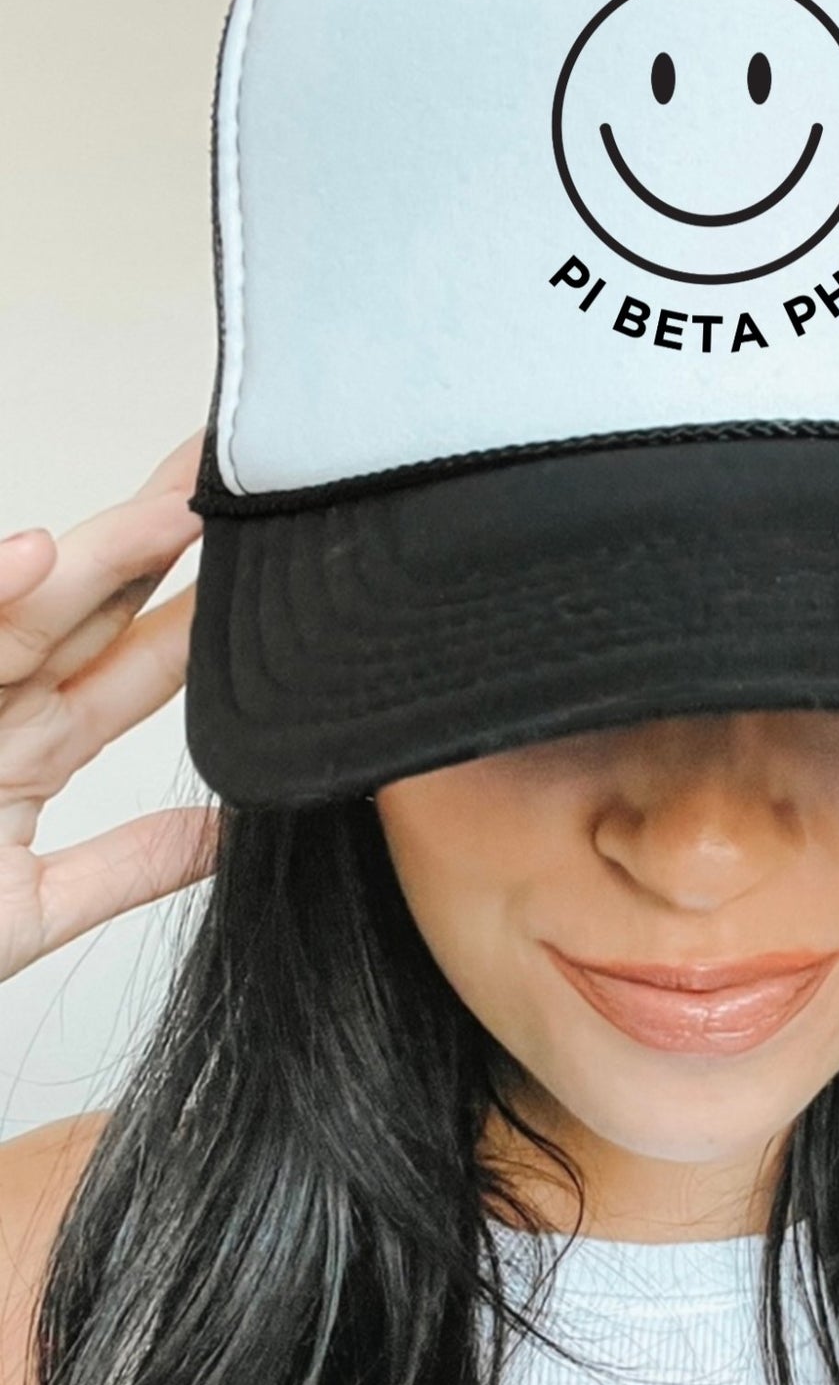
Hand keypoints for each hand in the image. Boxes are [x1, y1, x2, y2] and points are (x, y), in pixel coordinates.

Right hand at [0, 430, 216, 986]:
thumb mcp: (26, 910)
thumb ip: (125, 867)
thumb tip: (227, 836)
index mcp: (25, 747)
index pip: (130, 663)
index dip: (198, 612)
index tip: (267, 561)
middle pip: (87, 606)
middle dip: (159, 537)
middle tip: (232, 473)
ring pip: (25, 612)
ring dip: (96, 556)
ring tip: (172, 509)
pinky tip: (32, 555)